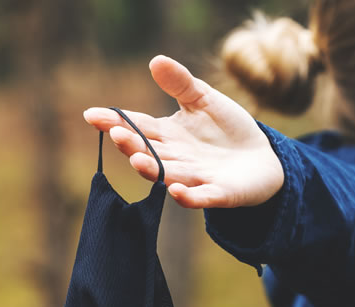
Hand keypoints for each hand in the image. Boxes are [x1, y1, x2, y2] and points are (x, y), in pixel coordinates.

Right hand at [82, 55, 284, 208]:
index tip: (93, 115)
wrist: (262, 157)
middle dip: (131, 145)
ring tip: (137, 160)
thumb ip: (181, 84)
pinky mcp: (220, 194)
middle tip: (117, 135)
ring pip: (169, 175)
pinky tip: (176, 191)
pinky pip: (201, 198)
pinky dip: (188, 197)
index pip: (138, 126)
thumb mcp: (204, 100)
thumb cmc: (227, 128)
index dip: (116, 121)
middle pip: (148, 152)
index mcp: (167, 134)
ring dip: (152, 169)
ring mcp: (196, 178)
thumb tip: (156, 60)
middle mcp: (175, 158)